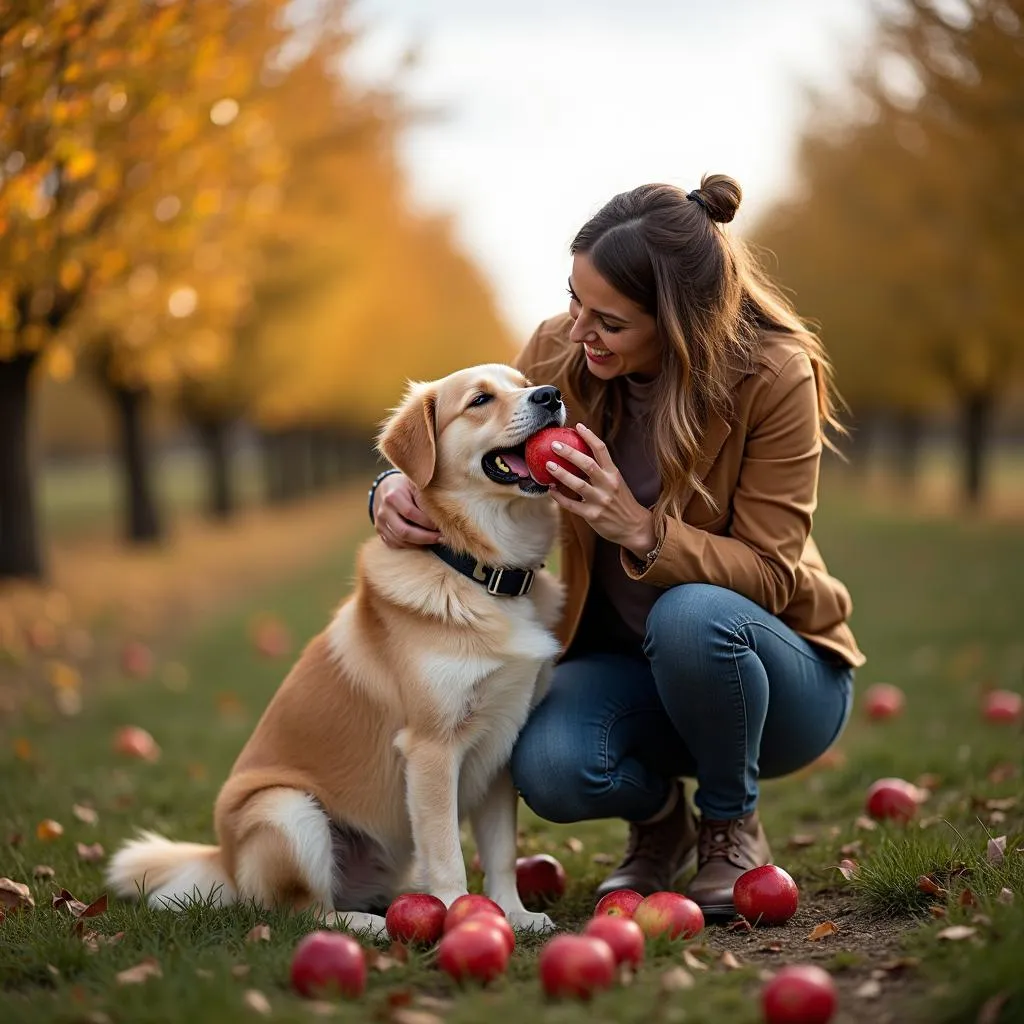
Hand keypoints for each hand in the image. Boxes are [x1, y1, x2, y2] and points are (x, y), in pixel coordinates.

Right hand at [373, 472, 440, 548]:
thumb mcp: (415, 484)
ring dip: (419, 544)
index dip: (426, 522)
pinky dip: (410, 546)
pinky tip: (422, 542)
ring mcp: (380, 522)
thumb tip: (442, 513)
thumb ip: (424, 497)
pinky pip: (395, 544)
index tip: (440, 525)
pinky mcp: (380, 531)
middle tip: (441, 538)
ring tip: (434, 540)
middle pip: (404, 531)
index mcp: (392, 497)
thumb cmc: (406, 486)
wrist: (386, 488)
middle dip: (425, 537)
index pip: (410, 513)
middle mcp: (384, 511)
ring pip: (399, 540)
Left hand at [545, 423, 656, 558]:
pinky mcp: (592, 515)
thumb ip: (601, 471)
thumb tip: (578, 455)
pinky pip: (571, 505)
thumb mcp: (616, 482)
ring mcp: (600, 501)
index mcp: (614, 473)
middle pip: (587, 464)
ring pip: (578, 485)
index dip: (589, 436)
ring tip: (548, 465)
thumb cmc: (621, 502)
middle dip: (570, 453)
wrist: (634, 527)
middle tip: (554, 445)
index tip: (578, 426)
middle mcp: (608, 485)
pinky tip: (550, 490)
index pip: (602, 450)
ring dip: (561, 474)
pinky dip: (559, 497)